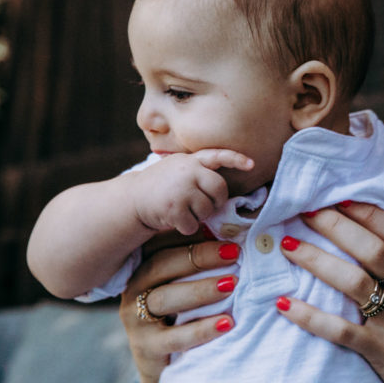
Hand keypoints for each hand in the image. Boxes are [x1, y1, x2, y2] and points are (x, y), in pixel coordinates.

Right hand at [119, 229, 239, 382]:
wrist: (170, 370)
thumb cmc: (186, 316)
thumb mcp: (190, 286)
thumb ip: (202, 261)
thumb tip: (236, 232)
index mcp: (146, 268)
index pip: (164, 243)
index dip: (193, 235)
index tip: (226, 232)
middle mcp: (135, 289)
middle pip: (162, 265)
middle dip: (199, 257)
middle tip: (235, 253)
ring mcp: (137, 320)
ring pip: (165, 298)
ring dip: (201, 289)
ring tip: (232, 284)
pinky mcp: (146, 349)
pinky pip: (174, 337)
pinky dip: (202, 329)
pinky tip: (227, 323)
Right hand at [130, 149, 252, 234]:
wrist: (131, 199)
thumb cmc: (161, 187)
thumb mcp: (178, 169)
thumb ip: (198, 171)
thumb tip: (222, 188)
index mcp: (190, 160)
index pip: (217, 155)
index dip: (236, 159)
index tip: (252, 164)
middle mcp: (187, 171)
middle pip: (219, 189)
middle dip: (217, 201)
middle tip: (205, 205)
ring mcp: (180, 188)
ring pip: (208, 209)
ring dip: (199, 216)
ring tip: (183, 209)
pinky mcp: (173, 207)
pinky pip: (193, 224)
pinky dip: (186, 227)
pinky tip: (174, 220)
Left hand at [277, 202, 383, 382]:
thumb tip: (382, 253)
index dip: (368, 214)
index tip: (340, 199)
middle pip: (371, 250)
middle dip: (336, 226)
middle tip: (304, 211)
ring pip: (353, 282)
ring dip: (317, 260)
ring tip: (288, 246)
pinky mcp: (383, 354)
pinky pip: (342, 330)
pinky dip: (311, 317)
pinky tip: (285, 306)